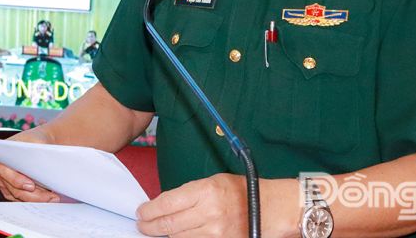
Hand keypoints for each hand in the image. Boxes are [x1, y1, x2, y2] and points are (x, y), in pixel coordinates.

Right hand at [0, 130, 60, 202]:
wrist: (37, 143)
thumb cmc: (35, 140)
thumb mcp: (36, 141)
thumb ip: (37, 151)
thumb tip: (42, 166)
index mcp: (1, 156)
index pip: (5, 171)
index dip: (17, 180)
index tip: (31, 186)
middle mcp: (0, 171)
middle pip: (14, 189)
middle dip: (33, 195)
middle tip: (50, 197)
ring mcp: (5, 182)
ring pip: (19, 197)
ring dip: (36, 200)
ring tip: (53, 198)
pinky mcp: (12, 190)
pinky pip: (22, 200)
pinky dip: (34, 200)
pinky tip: (47, 198)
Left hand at [137, 174, 294, 236]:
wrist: (274, 208)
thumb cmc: (244, 191)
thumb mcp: (214, 182)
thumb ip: (190, 193)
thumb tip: (164, 204)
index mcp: (207, 191)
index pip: (167, 203)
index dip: (149, 210)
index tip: (141, 212)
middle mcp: (210, 213)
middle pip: (169, 224)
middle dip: (150, 226)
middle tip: (142, 225)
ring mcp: (217, 233)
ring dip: (166, 235)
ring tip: (159, 230)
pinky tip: (176, 237)